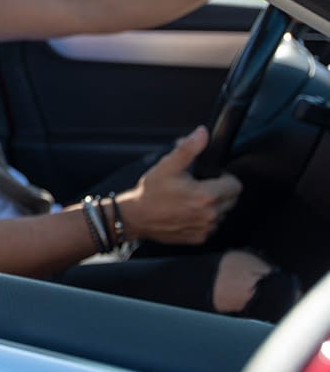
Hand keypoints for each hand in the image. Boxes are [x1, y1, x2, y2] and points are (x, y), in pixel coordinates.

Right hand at [119, 126, 241, 243]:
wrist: (136, 217)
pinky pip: (212, 226)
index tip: (208, 176)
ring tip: (190, 199)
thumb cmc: (151, 192)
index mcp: (206, 195)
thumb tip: (202, 133)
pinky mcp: (200, 238)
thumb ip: (189, 148)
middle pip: (232, 199)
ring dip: (213, 205)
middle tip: (197, 186)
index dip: (223, 177)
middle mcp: (210, 215)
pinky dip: (204, 219)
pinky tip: (187, 212)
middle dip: (220, 190)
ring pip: (223, 213)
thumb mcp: (168, 165)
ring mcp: (206, 229)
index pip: (236, 185)